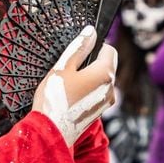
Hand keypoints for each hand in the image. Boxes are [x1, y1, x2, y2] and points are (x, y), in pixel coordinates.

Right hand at [31, 25, 116, 146]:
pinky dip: (87, 90)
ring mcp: (107, 102)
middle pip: (107, 65)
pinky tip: (70, 95)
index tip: (78, 51)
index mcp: (105, 74)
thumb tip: (91, 31)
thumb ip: (79, 47)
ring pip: (102, 80)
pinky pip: (97, 93)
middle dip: (91, 62)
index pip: (110, 50)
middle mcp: (111, 88)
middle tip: (68, 68)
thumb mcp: (63, 67)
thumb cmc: (55, 98)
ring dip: (89, 77)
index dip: (95, 46)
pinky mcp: (100, 112)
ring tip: (67, 83)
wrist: (51, 132)